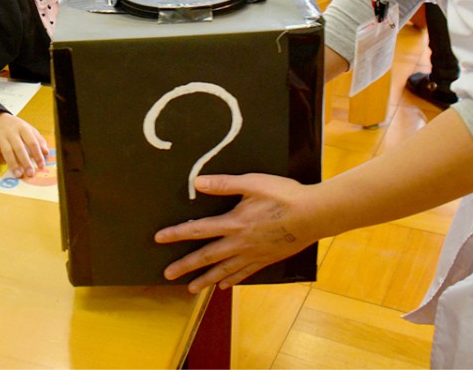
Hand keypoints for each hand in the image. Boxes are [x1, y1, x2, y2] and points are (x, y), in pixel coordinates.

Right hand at [0, 112, 48, 175]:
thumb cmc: (16, 127)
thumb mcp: (29, 129)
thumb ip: (38, 140)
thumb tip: (46, 153)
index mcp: (23, 129)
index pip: (32, 142)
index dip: (37, 154)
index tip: (41, 165)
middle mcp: (11, 133)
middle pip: (19, 148)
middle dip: (25, 161)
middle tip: (30, 173)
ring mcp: (1, 138)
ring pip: (7, 152)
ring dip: (13, 164)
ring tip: (18, 174)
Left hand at [156, 173, 318, 291]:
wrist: (314, 215)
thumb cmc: (283, 195)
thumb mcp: (251, 183)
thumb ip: (224, 184)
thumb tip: (197, 182)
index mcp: (233, 223)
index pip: (198, 229)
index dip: (176, 233)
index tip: (159, 239)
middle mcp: (240, 243)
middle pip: (206, 256)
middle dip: (185, 266)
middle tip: (167, 275)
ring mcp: (253, 254)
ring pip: (224, 270)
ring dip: (205, 279)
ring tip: (191, 289)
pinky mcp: (266, 259)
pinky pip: (245, 273)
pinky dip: (232, 280)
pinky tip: (224, 286)